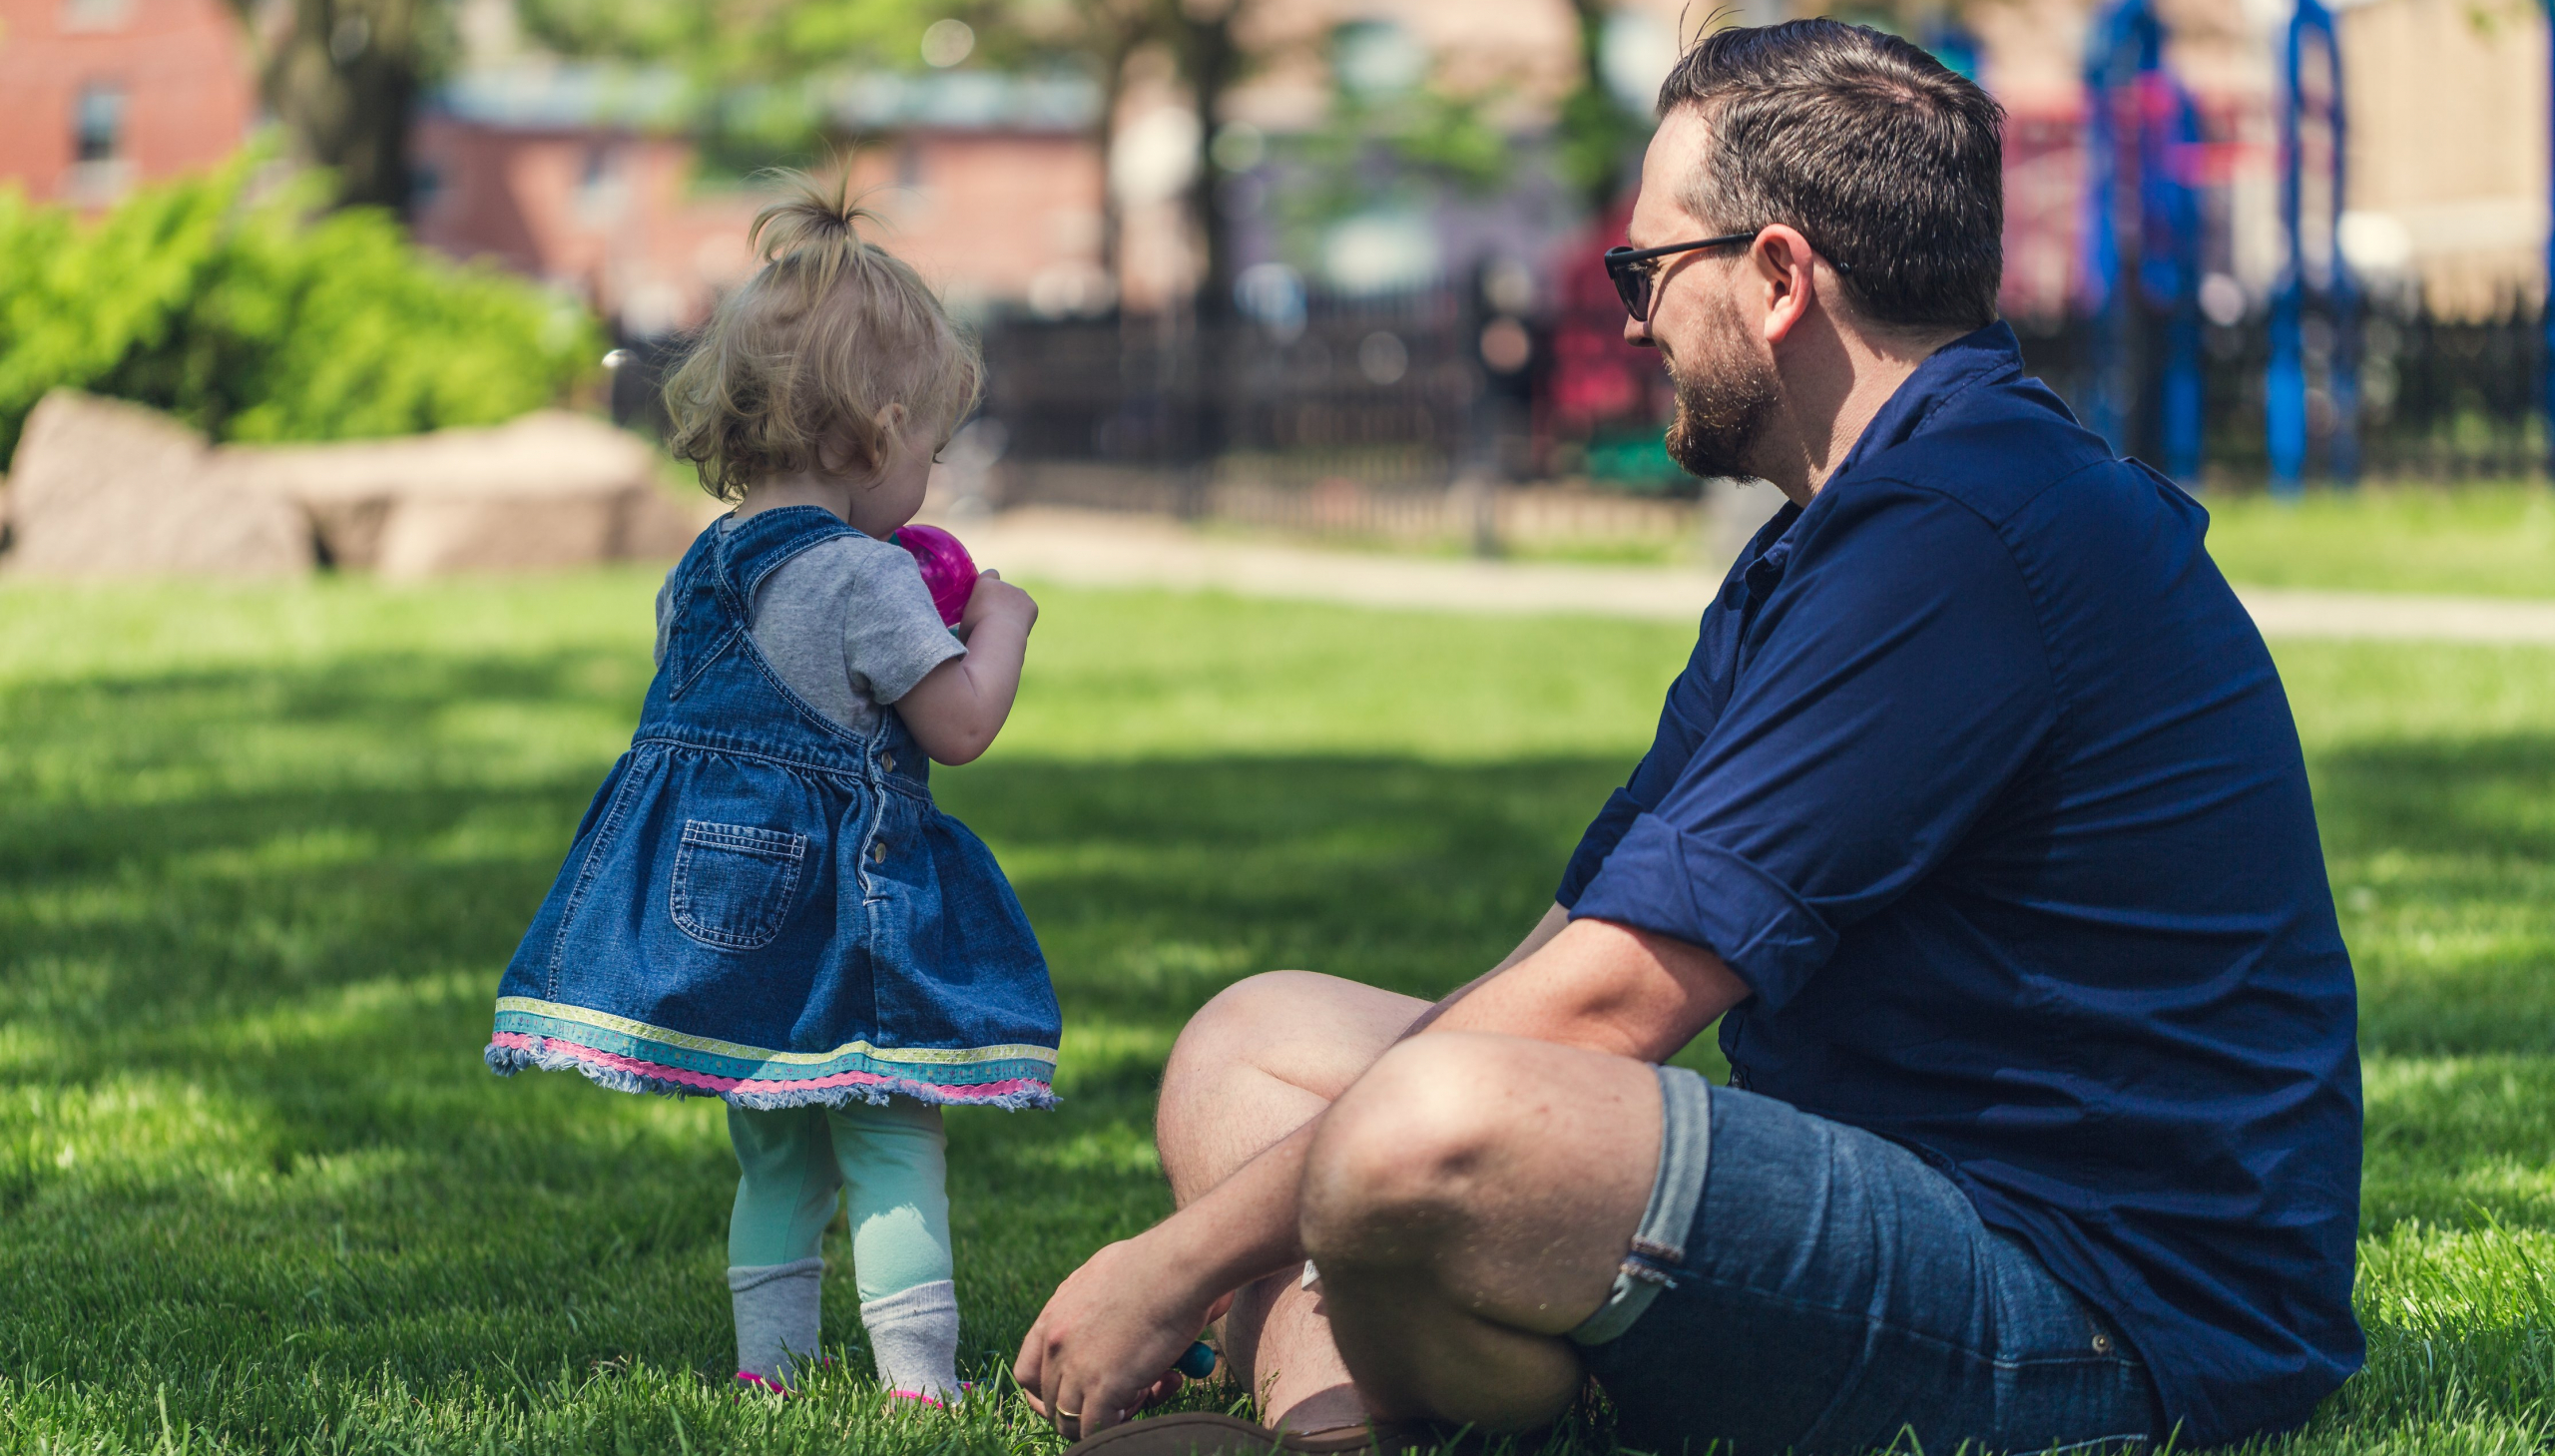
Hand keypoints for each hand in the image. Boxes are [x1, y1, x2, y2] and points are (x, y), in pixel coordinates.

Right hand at [959, 569, 1036, 639]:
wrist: (999, 635)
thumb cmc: (976, 630)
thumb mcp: (964, 622)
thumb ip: (970, 616)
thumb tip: (971, 624)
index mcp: (985, 583)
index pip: (990, 574)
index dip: (989, 584)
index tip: (986, 597)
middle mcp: (1004, 584)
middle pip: (1004, 590)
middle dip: (1001, 601)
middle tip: (996, 619)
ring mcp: (1020, 593)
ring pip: (1017, 600)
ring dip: (1013, 609)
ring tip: (1006, 627)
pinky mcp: (1031, 605)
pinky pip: (1028, 610)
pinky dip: (1024, 618)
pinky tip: (1017, 629)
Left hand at [1014, 1233, 1219, 1438]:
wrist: (1176, 1267)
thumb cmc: (1155, 1264)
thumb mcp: (1103, 1278)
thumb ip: (1094, 1306)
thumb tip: (1112, 1329)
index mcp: (1053, 1316)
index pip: (1027, 1372)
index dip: (1047, 1392)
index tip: (1073, 1396)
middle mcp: (1056, 1345)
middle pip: (1051, 1400)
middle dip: (1087, 1404)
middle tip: (1128, 1389)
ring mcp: (1076, 1369)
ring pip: (1073, 1421)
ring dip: (1109, 1414)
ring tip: (1148, 1386)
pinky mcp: (1103, 1389)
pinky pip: (1099, 1428)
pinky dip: (1124, 1422)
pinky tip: (1156, 1387)